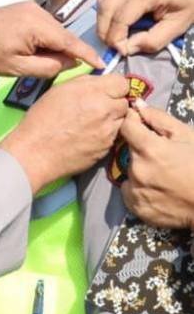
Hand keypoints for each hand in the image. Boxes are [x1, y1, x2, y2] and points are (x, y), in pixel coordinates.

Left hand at [0, 2, 103, 77]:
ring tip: (38, 59)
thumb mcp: (17, 68)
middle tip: (62, 69)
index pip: (70, 41)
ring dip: (54, 45)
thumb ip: (48, 66)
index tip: (102, 64)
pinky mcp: (26, 8)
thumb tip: (72, 62)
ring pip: (55, 30)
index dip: (87, 54)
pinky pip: (45, 25)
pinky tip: (34, 49)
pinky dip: (46, 38)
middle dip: (67, 52)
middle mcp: (37, 11)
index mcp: (36, 25)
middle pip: (63, 35)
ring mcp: (31, 7)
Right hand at [0, 74, 128, 193]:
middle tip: (97, 107)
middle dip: (114, 102)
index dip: (113, 86)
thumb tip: (99, 82)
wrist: (35, 152)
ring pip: (122, 119)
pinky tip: (88, 135)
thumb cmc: (40, 120)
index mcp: (92, 92)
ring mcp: (108, 131)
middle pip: (125, 101)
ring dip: (112, 118)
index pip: (122, 82)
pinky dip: (105, 134)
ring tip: (92, 122)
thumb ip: (84, 83)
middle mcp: (105, 110)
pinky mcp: (107, 148)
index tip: (106, 91)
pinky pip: (114, 136)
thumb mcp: (58, 90)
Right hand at [96, 0, 193, 54]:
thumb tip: (127, 48)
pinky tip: (118, 21)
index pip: (120, 18)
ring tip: (113, 35)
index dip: (116, 38)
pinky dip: (108, 10)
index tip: (121, 51)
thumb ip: (154, 39)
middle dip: (104, 30)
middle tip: (113, 45)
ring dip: (103, 20)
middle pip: (106, 7)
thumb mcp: (180, 24)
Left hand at [117, 102, 193, 229]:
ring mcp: (136, 191)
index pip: (126, 127)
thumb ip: (158, 119)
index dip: (133, 123)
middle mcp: (137, 170)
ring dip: (141, 171)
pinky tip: (158, 190)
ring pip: (130, 172)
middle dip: (142, 150)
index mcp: (149, 149)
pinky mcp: (136, 208)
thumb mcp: (186, 135)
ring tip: (163, 176)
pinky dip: (139, 190)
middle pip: (129, 151)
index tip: (140, 125)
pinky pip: (130, 192)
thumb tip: (137, 105)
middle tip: (163, 157)